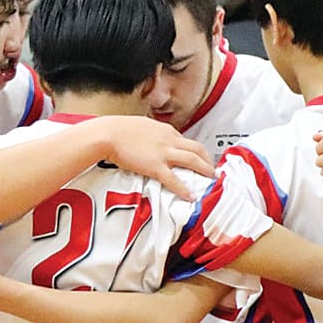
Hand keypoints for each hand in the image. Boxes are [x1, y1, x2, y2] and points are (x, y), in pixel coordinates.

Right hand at [99, 118, 213, 199]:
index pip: (187, 141)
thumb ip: (153, 134)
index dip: (196, 152)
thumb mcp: (142, 126)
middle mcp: (169, 140)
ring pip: (192, 161)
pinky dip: (183, 189)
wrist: (108, 134)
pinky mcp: (155, 166)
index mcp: (166, 131)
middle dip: (208, 161)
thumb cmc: (119, 130)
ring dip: (205, 171)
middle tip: (213, 171)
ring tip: (210, 181)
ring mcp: (164, 153)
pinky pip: (174, 179)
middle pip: (197, 149)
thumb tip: (154, 140)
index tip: (200, 160)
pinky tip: (190, 196)